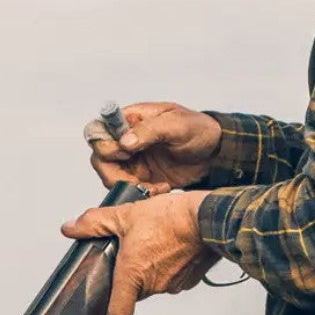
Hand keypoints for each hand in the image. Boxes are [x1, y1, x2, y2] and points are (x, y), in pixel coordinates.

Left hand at [60, 189, 214, 314]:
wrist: (209, 217)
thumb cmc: (170, 218)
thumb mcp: (125, 214)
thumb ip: (95, 223)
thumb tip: (71, 227)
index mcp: (134, 275)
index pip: (117, 314)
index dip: (107, 309)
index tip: (104, 296)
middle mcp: (154, 286)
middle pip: (134, 292)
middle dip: (130, 275)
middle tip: (129, 251)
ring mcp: (174, 285)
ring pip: (154, 283)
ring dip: (150, 268)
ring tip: (152, 241)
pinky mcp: (190, 279)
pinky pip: (173, 278)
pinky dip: (169, 265)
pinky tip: (169, 244)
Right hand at [83, 102, 222, 194]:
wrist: (216, 153)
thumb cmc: (198, 129)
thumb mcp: (177, 124)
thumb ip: (149, 130)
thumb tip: (124, 141)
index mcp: (130, 120)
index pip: (99, 130)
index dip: (104, 144)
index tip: (124, 154)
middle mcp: (126, 140)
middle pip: (100, 157)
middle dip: (114, 172)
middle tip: (136, 179)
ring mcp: (132, 160)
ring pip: (110, 176)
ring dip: (127, 186)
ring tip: (152, 188)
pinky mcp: (142, 178)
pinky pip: (128, 189)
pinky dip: (140, 194)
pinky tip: (161, 190)